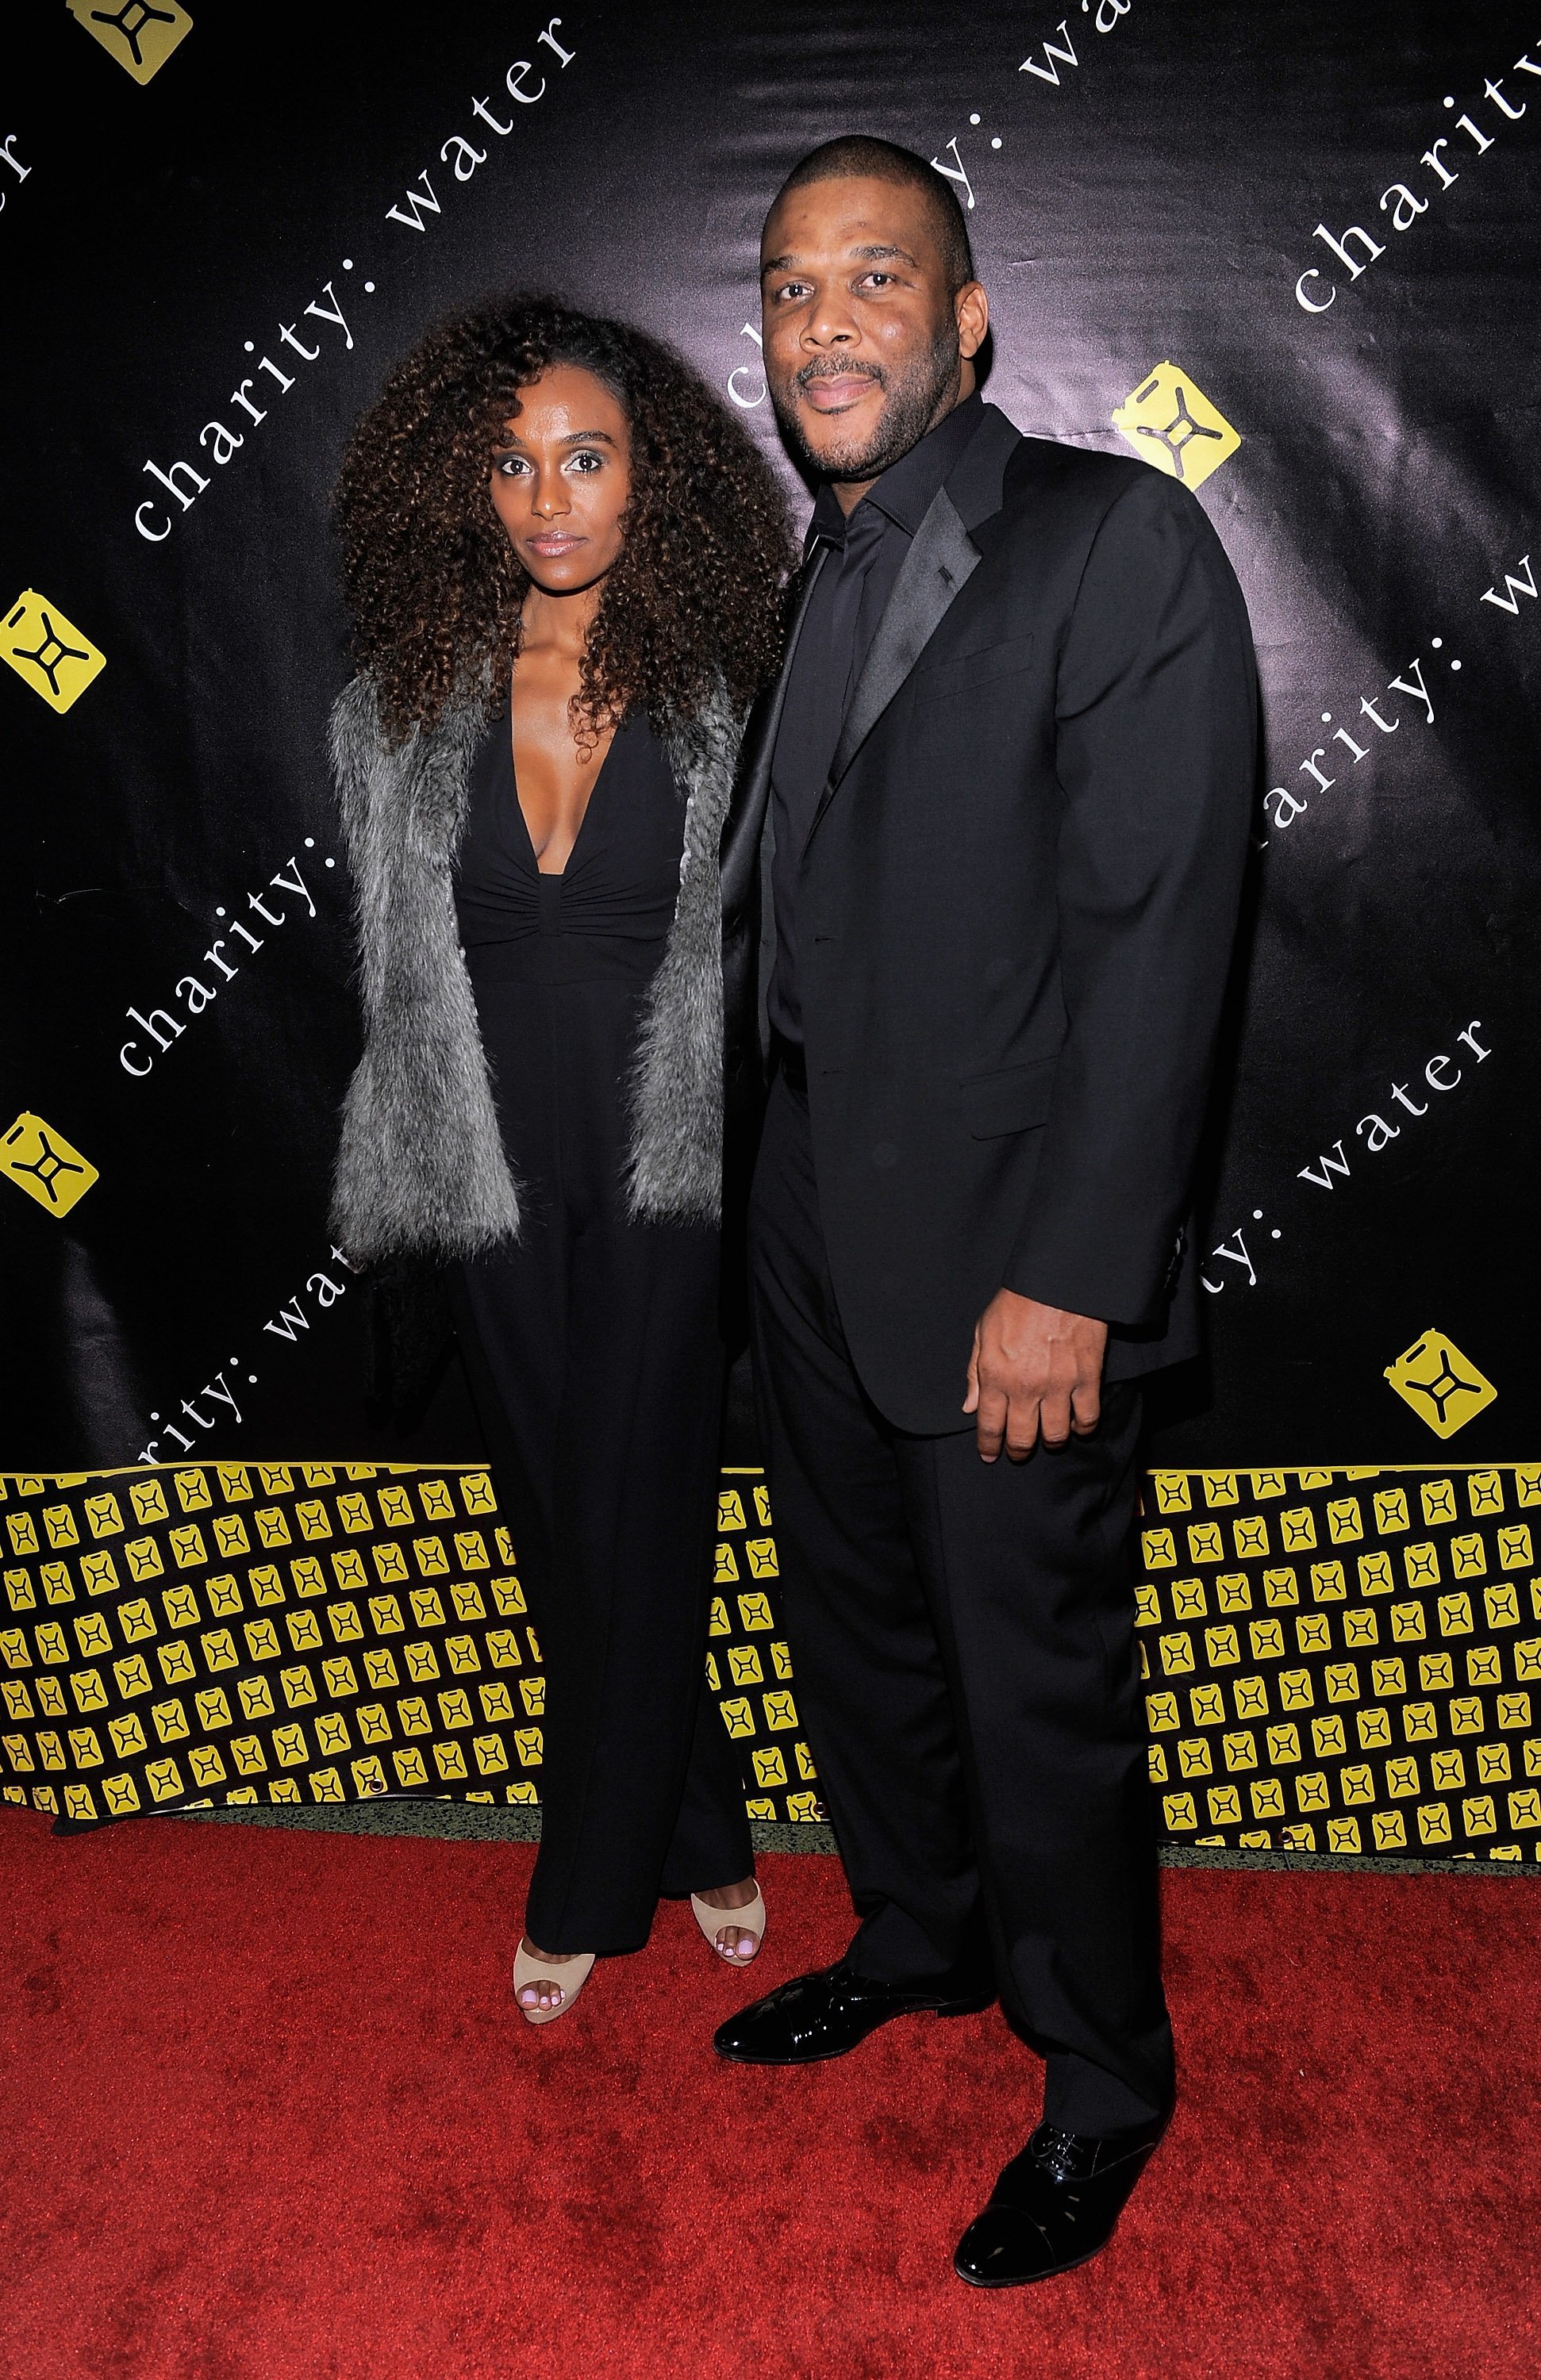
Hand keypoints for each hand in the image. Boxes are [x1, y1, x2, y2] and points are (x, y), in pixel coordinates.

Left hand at [963, 1290, 1108, 1461]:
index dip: (989, 1445)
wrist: (1058, 1282)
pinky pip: (1087, 1418)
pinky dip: (1082, 1427)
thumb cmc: (1017, 1302)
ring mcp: (1058, 1386)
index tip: (990, 1454)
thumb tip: (969, 1406)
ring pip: (1054, 1435)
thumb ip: (974, 1372)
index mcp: (995, 1375)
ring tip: (1048, 1439)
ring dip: (1050, 1442)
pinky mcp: (1087, 1379)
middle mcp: (1024, 1387)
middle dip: (1017, 1451)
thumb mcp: (983, 1331)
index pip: (989, 1424)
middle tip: (1018, 1452)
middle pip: (1021, 1438)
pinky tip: (1076, 1425)